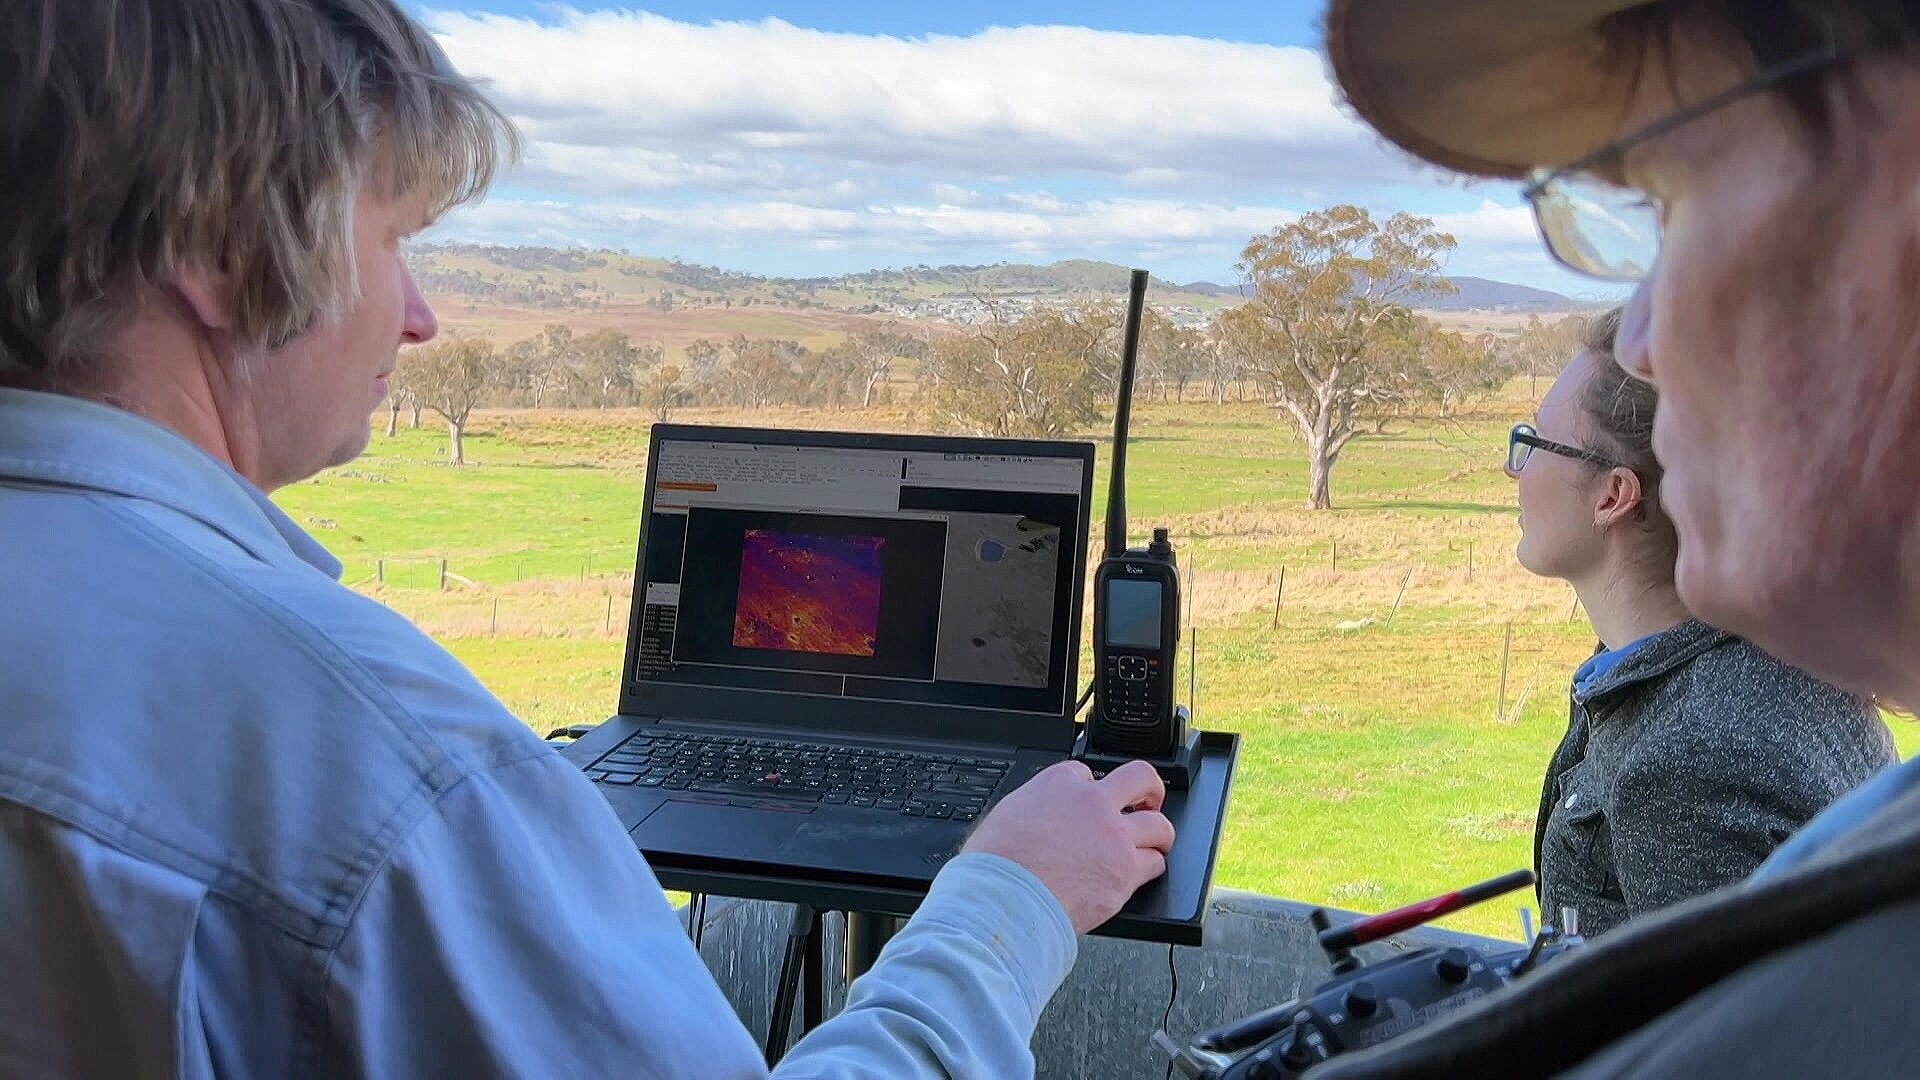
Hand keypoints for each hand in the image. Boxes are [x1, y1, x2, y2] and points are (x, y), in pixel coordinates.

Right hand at [960, 759, 1174, 932]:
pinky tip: (1139, 874)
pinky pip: (1155, 864)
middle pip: (1141, 778)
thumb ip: (1032, 810)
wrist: (1003, 902)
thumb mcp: (1005, 817)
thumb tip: (1036, 819)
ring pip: (1159, 825)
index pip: (1086, 772)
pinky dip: (1149, 868)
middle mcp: (1092, 803)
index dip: (1090, 790)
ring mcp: (1114, 837)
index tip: (1092, 801)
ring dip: (1157, 835)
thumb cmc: (994, 868)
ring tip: (1153, 844)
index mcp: (1057, 784)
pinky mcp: (1126, 871)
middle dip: (1150, 789)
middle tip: (1149, 801)